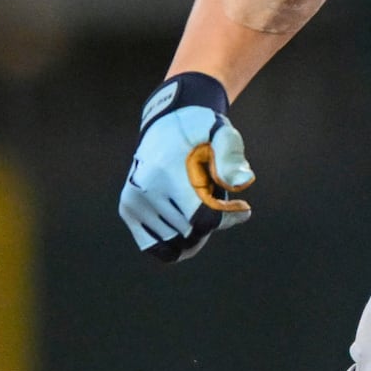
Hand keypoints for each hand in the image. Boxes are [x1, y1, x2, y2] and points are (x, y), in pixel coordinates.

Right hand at [119, 72, 252, 261]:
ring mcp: (133, 201)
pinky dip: (175, 245)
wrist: (166, 123)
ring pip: (175, 245)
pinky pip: (155, 248)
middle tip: (217, 200)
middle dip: (212, 223)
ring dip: (195, 234)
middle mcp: (144, 189)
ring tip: (198, 206)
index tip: (243, 208)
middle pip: (191, 234)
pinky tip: (188, 226)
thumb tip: (242, 182)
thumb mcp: (222, 135)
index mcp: (167, 173)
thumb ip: (231, 157)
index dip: (227, 218)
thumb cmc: (202, 131)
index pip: (203, 220)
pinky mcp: (127, 209)